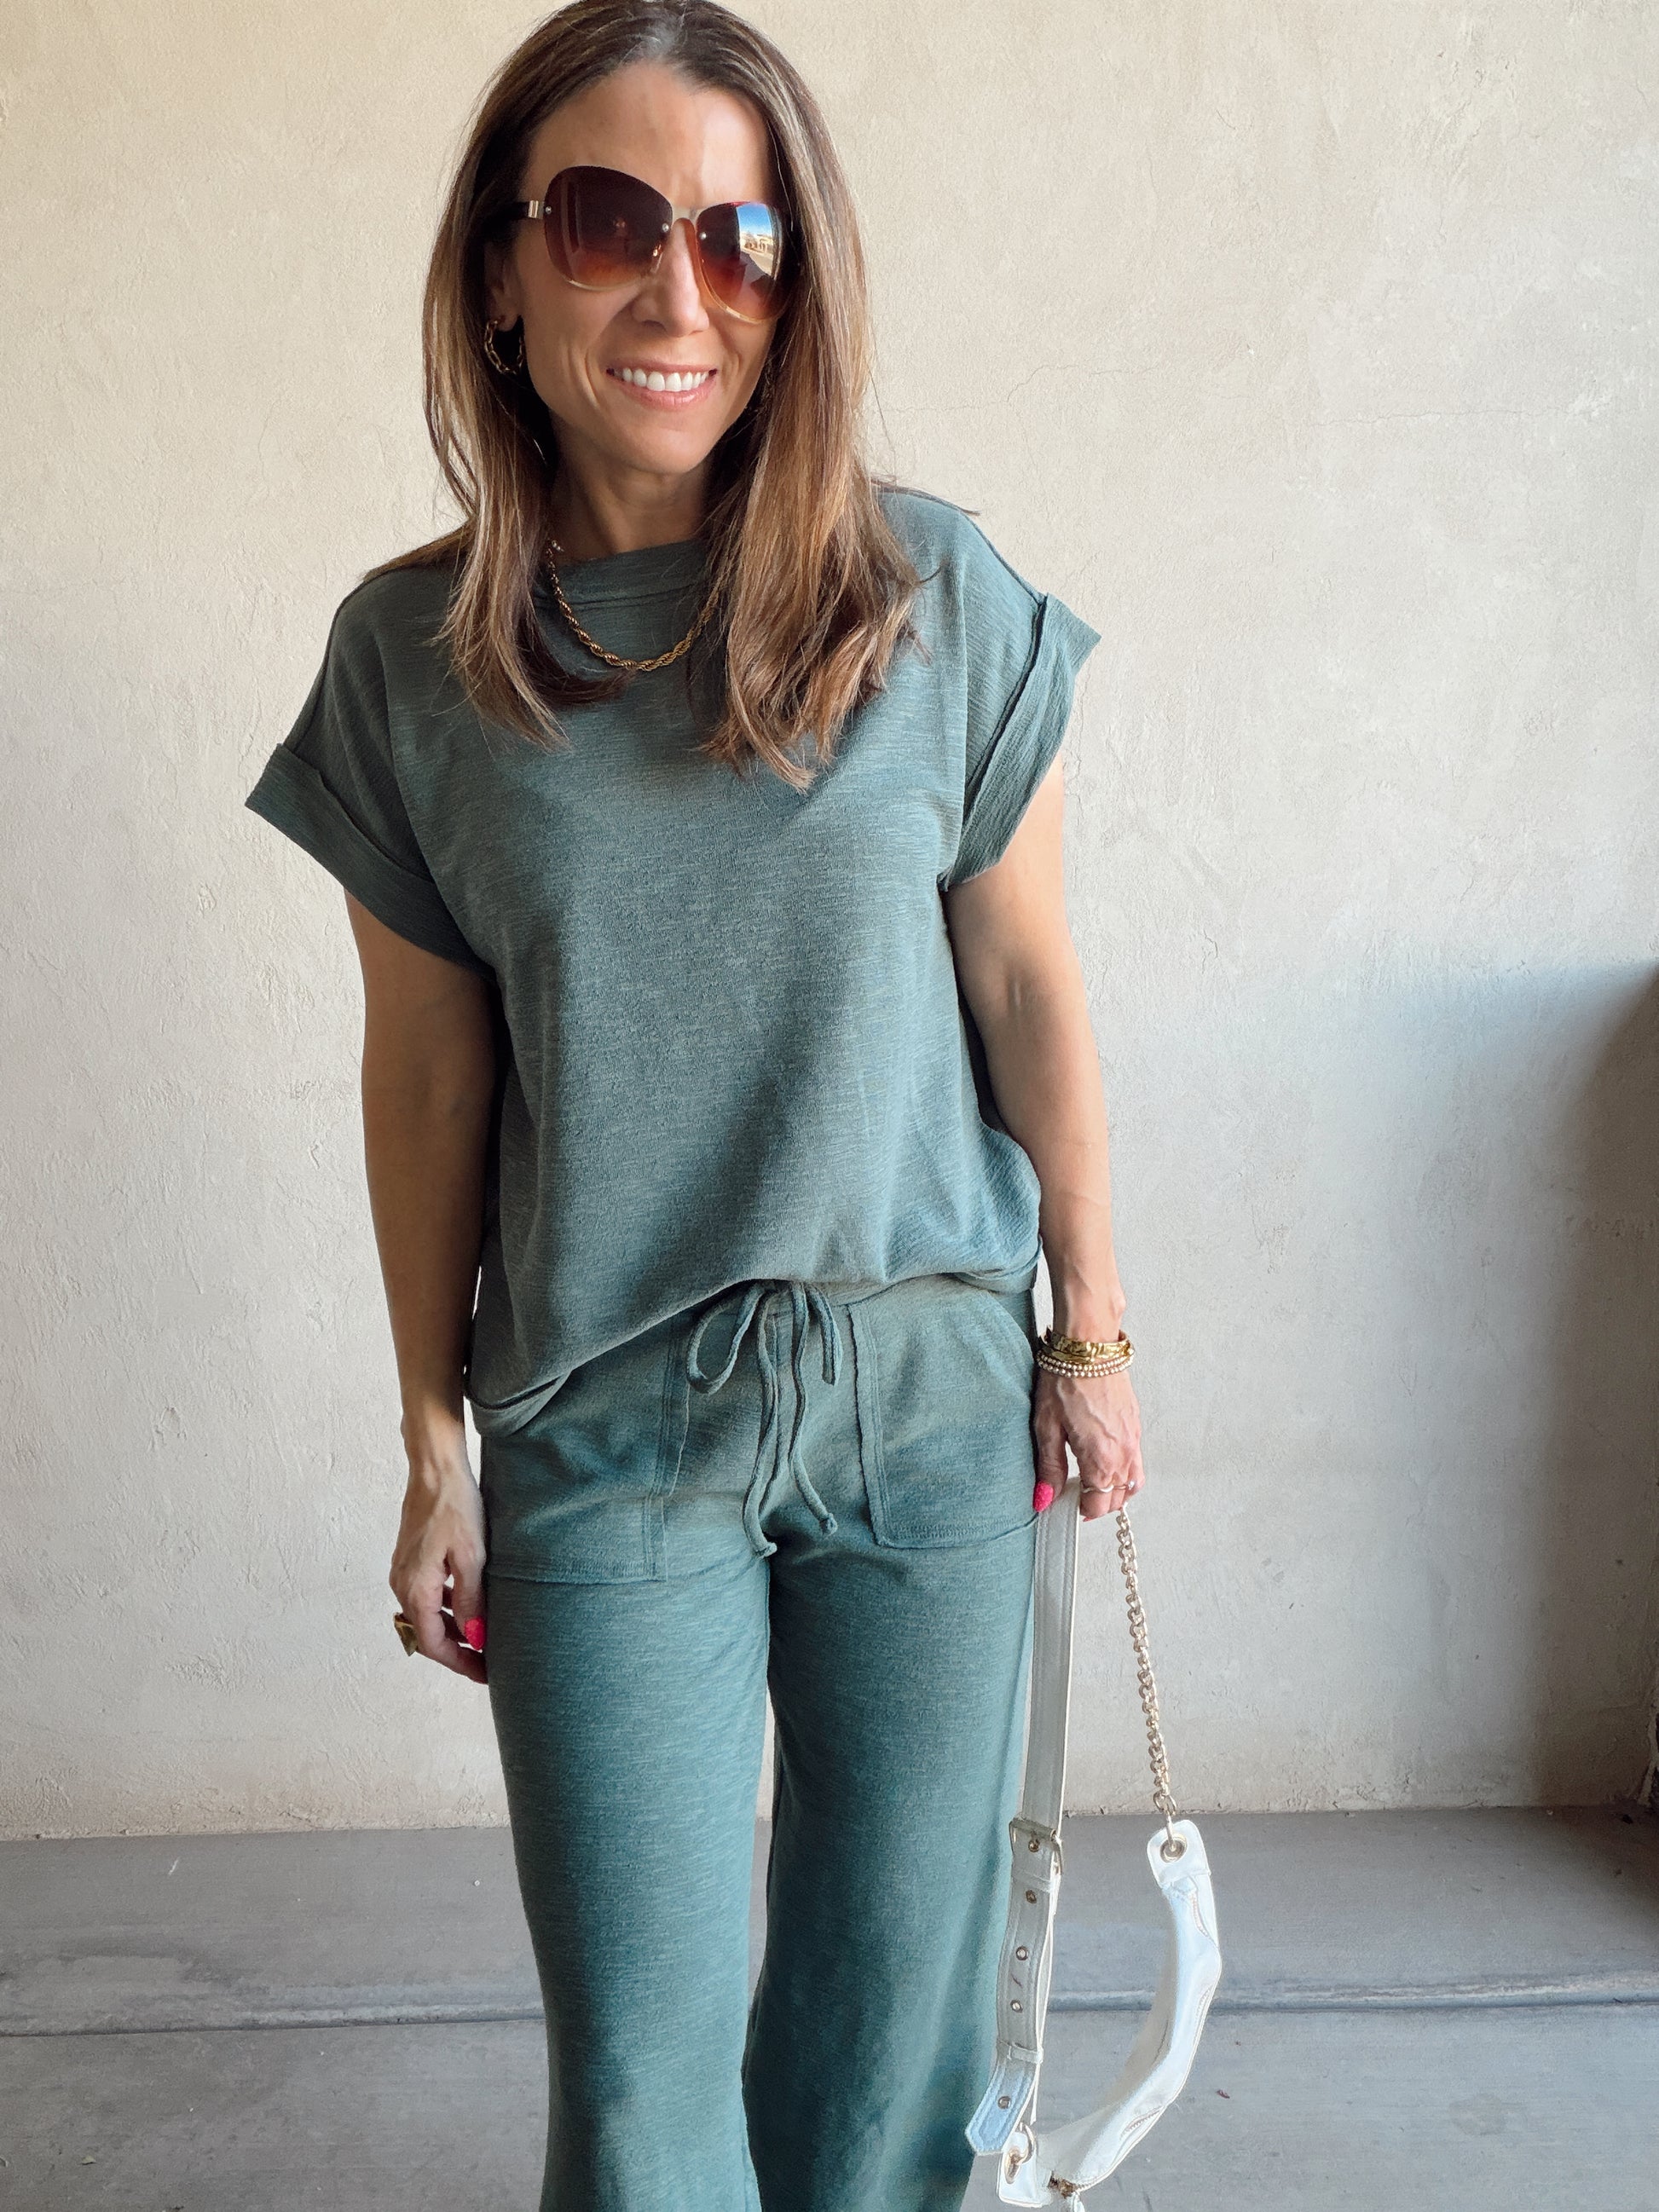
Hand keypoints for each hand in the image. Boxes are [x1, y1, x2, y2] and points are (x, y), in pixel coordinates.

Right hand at [389, 1449, 488, 1684]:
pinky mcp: (410, 1559)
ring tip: (482, 1636)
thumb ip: (471, 1601)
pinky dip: (445, 1607)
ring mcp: (404, 1571)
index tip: (484, 1673)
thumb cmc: (455, 1506)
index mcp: (415, 1589)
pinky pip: (426, 1595)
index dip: (459, 1662)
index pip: (433, 1643)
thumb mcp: (472, 1557)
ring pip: (427, 1615)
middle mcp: (402, 1584)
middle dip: (457, 1650)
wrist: (435, 1468)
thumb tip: (475, 1639)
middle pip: (427, 1633)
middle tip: (487, 1661)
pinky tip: (467, 1604)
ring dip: (452, 1629)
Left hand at [1032, 1365, 1144, 1522]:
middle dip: (1097, 1503)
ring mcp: (1133, 1440)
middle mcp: (1124, 1453)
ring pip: (1131, 1483)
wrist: (1088, 1347)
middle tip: (1074, 1496)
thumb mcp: (1047, 1427)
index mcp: (1101, 1458)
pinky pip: (1137, 1463)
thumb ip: (1049, 1467)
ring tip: (1090, 1482)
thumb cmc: (1064, 1380)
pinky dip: (1124, 1472)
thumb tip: (1044, 1500)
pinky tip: (1104, 1461)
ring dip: (1113, 1490)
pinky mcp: (1135, 1426)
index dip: (1081, 1510)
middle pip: (1117, 1498)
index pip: (1098, 1504)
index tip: (1065, 1505)